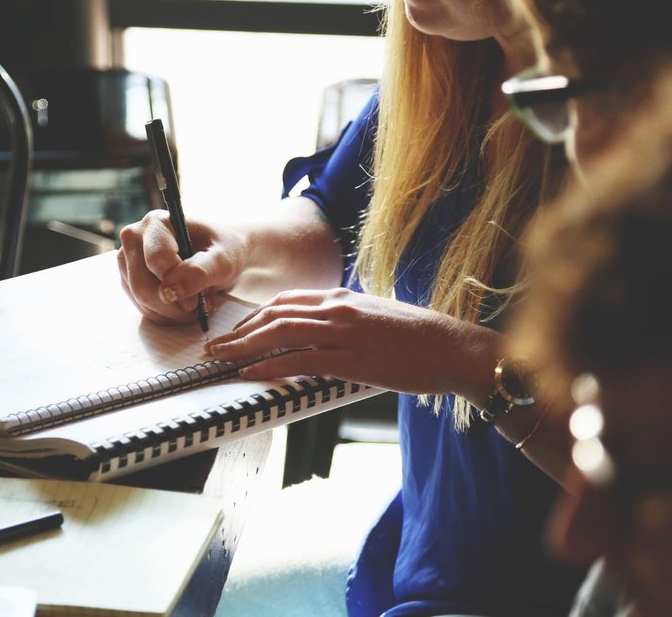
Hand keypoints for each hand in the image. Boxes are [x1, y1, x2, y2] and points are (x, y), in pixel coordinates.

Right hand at [117, 210, 247, 324]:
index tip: (197, 300)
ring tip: (196, 303)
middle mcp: (135, 238)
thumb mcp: (222, 260)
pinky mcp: (129, 280)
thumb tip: (169, 292)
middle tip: (199, 306)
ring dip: (171, 312)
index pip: (155, 260)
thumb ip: (199, 272)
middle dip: (173, 305)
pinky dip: (166, 315)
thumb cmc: (223, 250)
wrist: (220, 254)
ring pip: (141, 300)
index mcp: (156, 223)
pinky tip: (183, 306)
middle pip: (142, 285)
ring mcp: (128, 260)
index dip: (177, 285)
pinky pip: (142, 308)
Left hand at [205, 288, 499, 397]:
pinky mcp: (352, 357)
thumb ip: (347, 322)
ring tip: (221, 359)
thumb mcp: (377, 319)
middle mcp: (338, 308)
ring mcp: (344, 331)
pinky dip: (270, 366)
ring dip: (244, 346)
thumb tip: (325, 336)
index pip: (286, 301)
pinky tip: (251, 373)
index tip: (237, 330)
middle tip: (216, 346)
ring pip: (280, 333)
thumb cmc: (421, 340)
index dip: (255, 316)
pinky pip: (300, 359)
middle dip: (240, 331)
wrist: (454, 348)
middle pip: (275, 314)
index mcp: (343, 297)